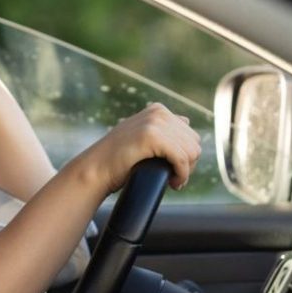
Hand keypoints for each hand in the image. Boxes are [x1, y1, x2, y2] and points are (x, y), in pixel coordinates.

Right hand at [71, 102, 201, 195]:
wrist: (96, 169)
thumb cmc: (118, 159)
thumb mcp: (141, 135)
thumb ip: (162, 126)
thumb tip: (186, 120)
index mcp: (158, 110)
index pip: (191, 136)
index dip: (185, 157)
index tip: (172, 169)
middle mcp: (158, 112)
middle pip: (194, 144)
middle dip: (188, 164)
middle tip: (172, 177)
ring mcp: (154, 122)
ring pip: (191, 152)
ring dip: (185, 171)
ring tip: (171, 179)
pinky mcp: (152, 136)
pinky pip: (182, 159)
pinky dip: (181, 174)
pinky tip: (172, 182)